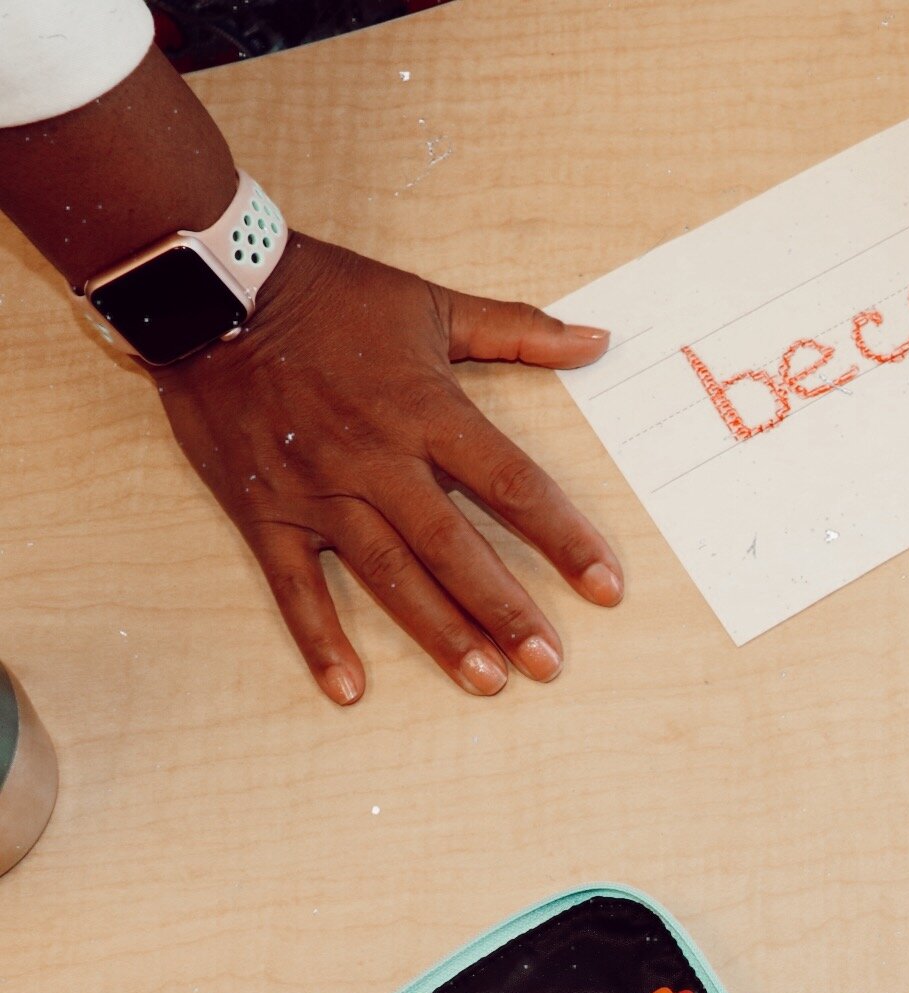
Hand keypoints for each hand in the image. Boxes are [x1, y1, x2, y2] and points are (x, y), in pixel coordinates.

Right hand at [152, 234, 622, 703]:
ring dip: (439, 633)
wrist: (205, 289)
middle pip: (454, 549)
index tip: (605, 586)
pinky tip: (348, 689)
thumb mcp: (430, 305)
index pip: (513, 485)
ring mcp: (318, 492)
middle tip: (548, 663)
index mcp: (427, 412)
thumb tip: (598, 341)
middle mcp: (377, 461)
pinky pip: (293, 587)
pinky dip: (319, 639)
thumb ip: (518, 332)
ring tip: (485, 681)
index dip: (564, 538)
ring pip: (388, 576)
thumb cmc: (326, 296)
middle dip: (505, 611)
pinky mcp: (262, 512)